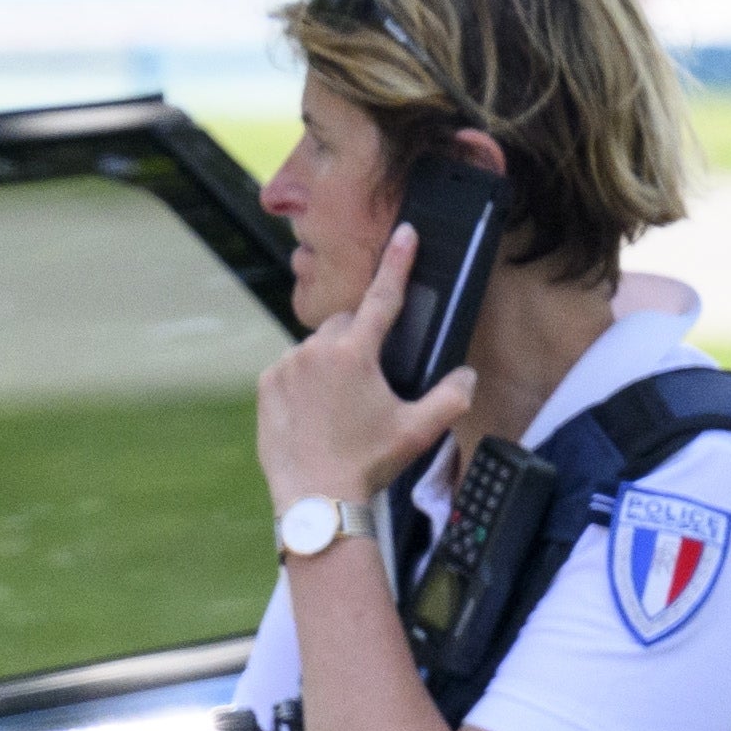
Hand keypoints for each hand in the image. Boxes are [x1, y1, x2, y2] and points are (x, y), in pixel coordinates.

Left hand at [259, 219, 484, 520]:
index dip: (398, 262)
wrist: (315, 498)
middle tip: (370, 384)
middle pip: (347, 326)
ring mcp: (285, 366)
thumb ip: (452, 396)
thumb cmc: (368, 463)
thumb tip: (465, 376)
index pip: (384, 297)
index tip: (405, 232)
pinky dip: (305, 380)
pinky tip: (317, 411)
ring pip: (316, 348)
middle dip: (361, 342)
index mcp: (355, 353)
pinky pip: (291, 368)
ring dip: (330, 362)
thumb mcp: (420, 430)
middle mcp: (315, 351)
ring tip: (341, 406)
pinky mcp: (265, 384)